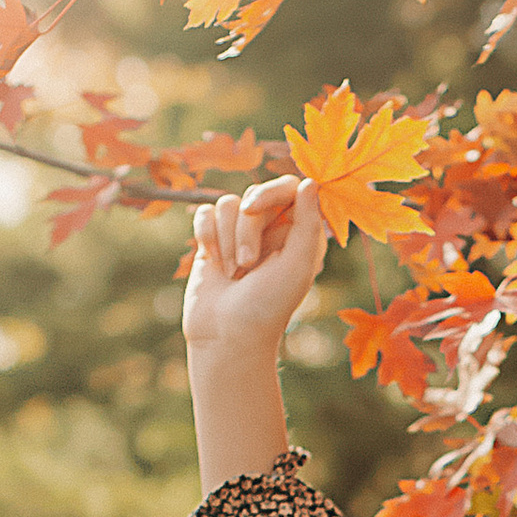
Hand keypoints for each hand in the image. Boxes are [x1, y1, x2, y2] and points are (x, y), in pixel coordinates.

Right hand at [184, 177, 327, 360]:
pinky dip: (207, 236)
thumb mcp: (298, 265)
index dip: (270, 191)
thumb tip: (311, 181)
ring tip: (233, 273)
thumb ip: (308, 222)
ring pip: (227, 204)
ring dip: (226, 239)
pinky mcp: (213, 241)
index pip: (289, 187)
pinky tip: (213, 263)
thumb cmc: (269, 305)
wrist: (228, 335)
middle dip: (246, 229)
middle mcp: (272, 230)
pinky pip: (206, 213)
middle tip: (247, 264)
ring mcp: (240, 234)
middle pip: (254, 196)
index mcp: (299, 234)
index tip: (256, 207)